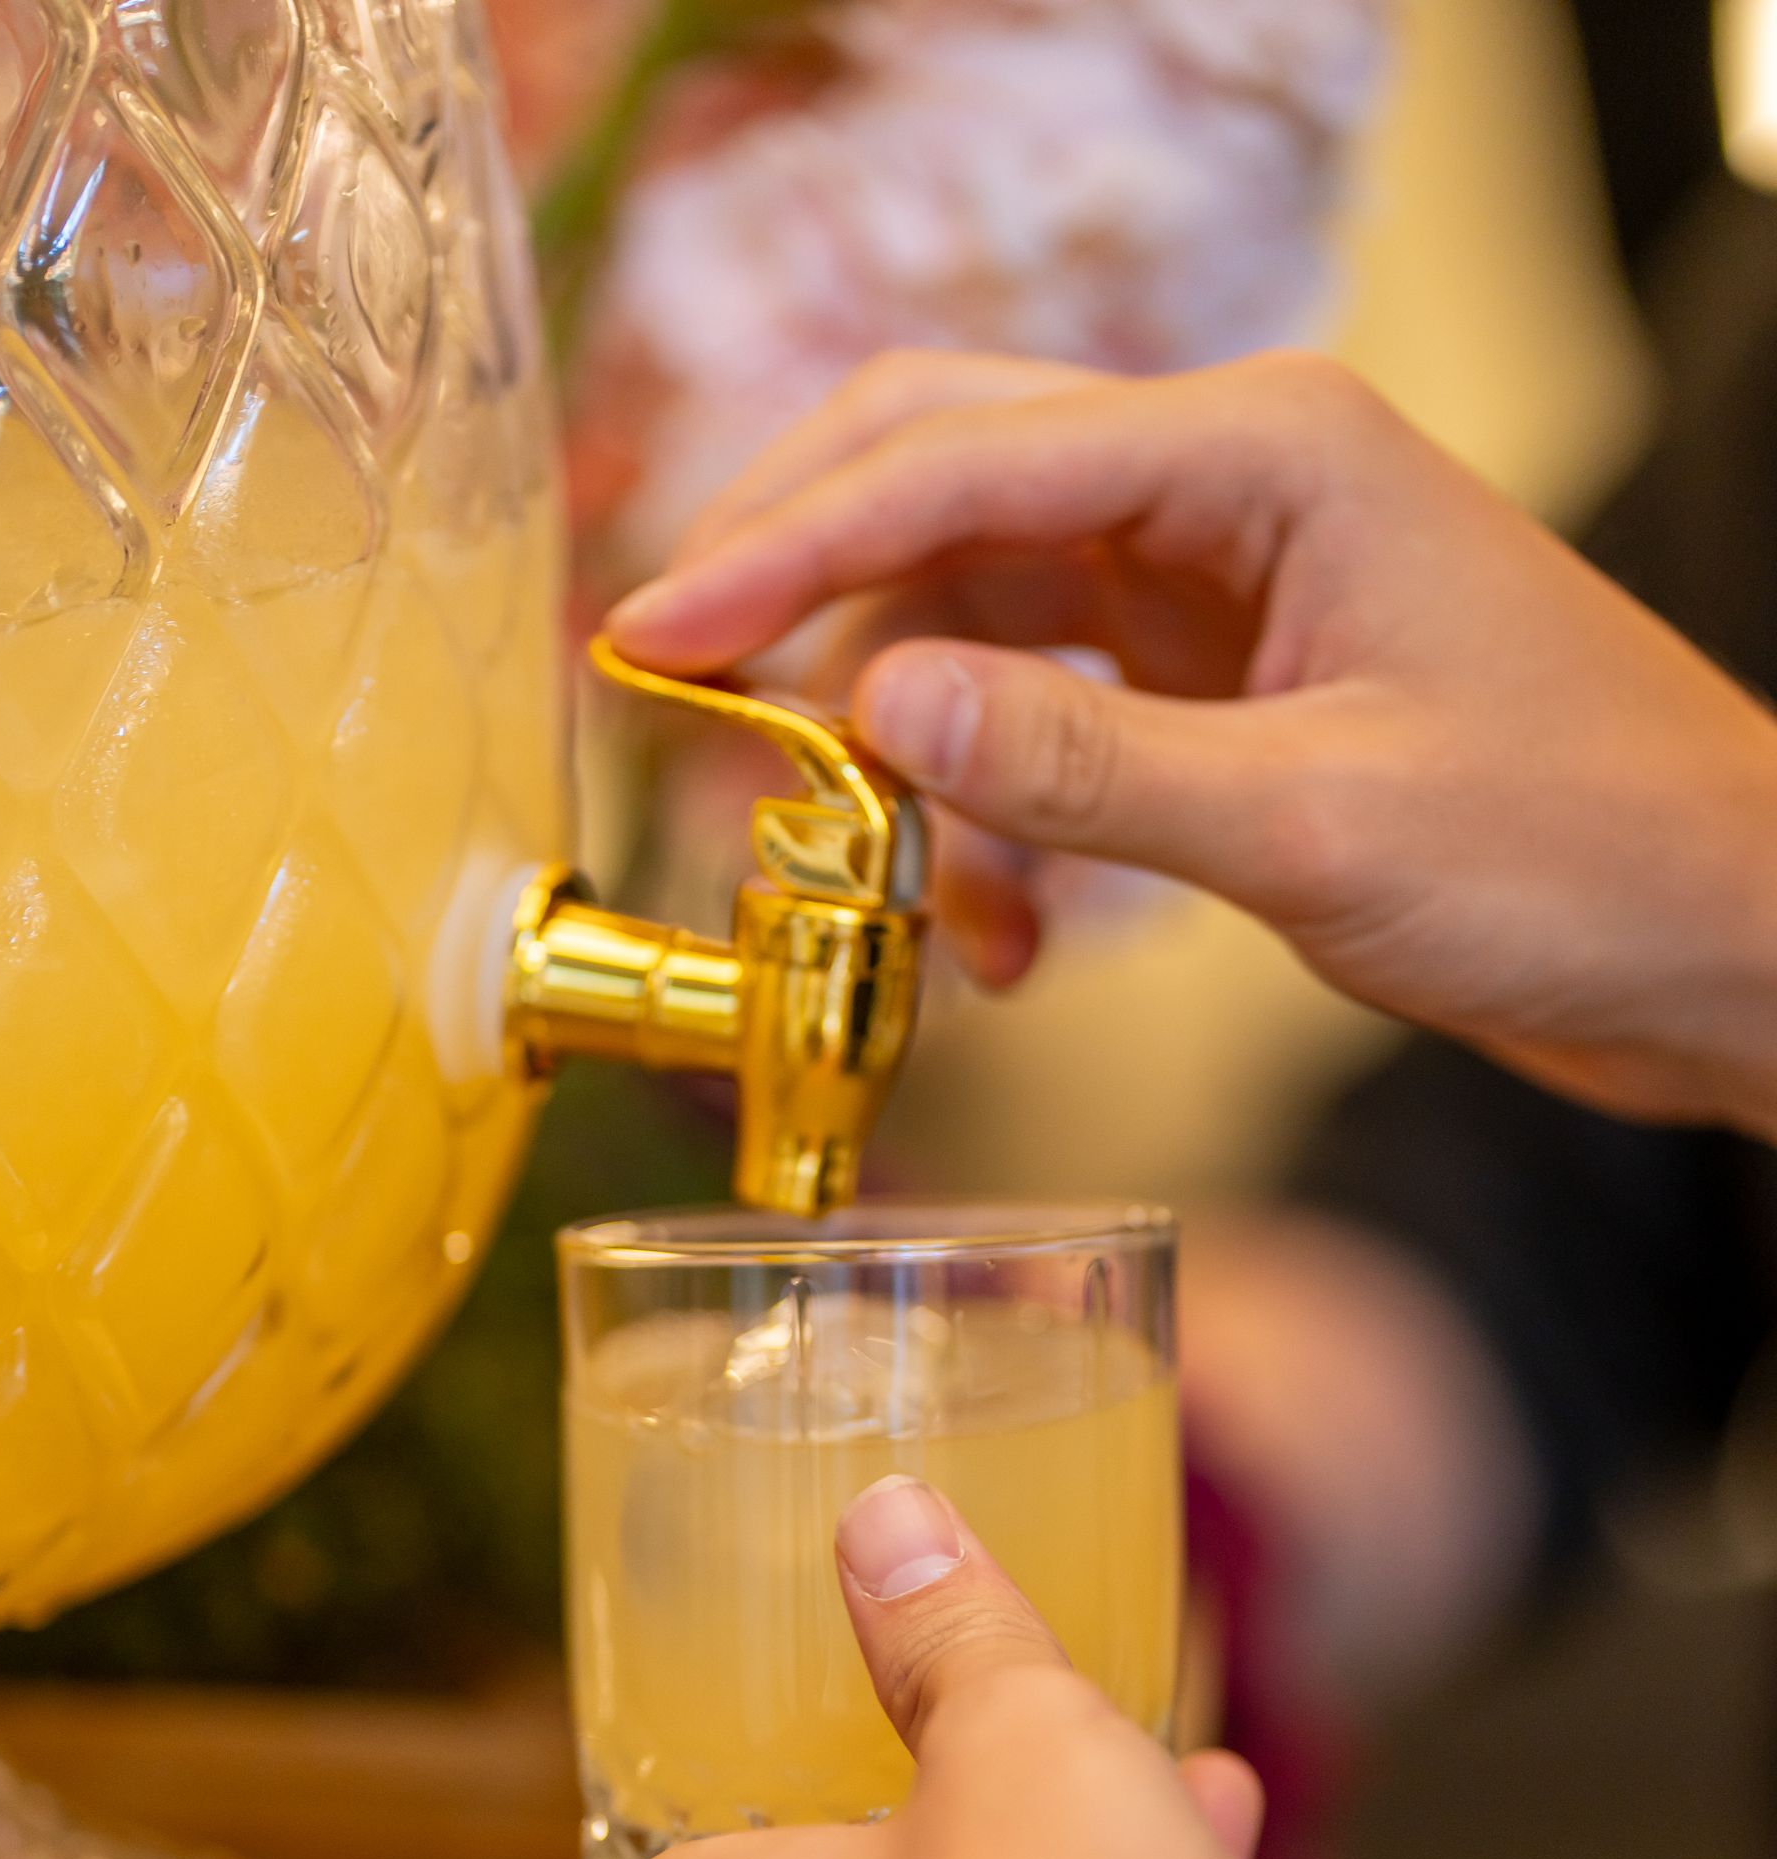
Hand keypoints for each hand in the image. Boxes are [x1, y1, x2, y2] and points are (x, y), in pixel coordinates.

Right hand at [607, 349, 1776, 1137]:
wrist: (1721, 941)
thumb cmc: (1580, 853)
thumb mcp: (1314, 822)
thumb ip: (1085, 769)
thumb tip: (878, 712)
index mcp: (1263, 450)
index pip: (960, 457)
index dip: (785, 550)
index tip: (655, 641)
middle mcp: (1228, 485)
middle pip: (943, 482)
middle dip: (811, 600)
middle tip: (691, 710)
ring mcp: (1222, 581)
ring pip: (981, 614)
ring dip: (917, 757)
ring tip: (916, 906)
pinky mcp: (1225, 680)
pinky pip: (1049, 718)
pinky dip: (1003, 820)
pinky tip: (1014, 938)